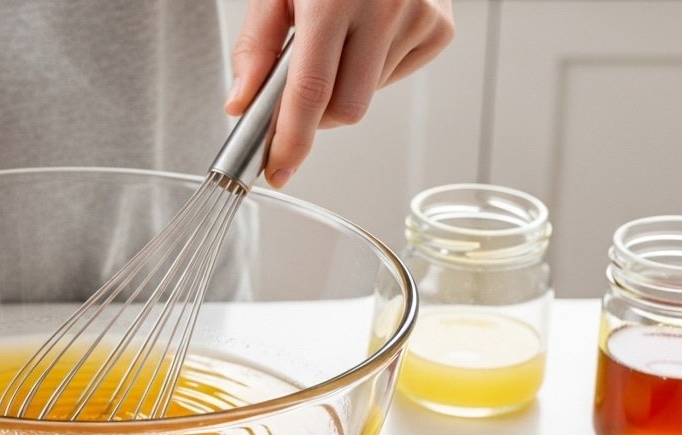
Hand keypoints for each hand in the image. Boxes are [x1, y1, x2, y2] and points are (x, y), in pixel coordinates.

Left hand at [226, 0, 454, 187]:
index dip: (291, 140)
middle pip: (346, 110)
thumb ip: (256, 47)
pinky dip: (374, 69)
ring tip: (339, 39)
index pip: (310, 92)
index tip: (278, 170)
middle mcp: (384, 8)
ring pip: (370, 96)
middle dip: (317, 116)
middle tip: (300, 93)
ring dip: (345, 85)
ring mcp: (419, 19)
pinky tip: (368, 34)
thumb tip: (241, 104)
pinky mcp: (440, 28)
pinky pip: (395, 77)